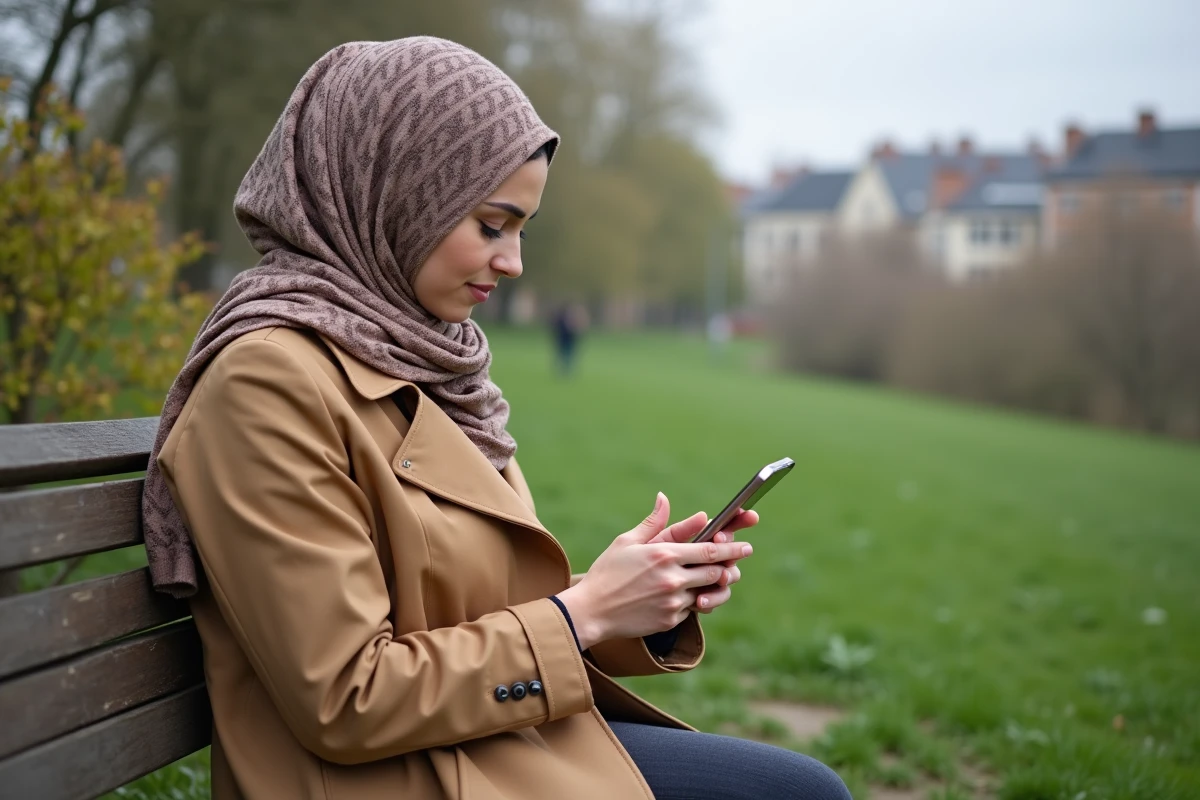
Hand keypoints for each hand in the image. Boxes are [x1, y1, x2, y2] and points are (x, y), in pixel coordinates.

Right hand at [555, 493, 754, 649]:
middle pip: (716, 572)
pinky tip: (682, 596)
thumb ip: (654, 522)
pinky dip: (691, 601)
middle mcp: (673, 579)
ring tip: (710, 581)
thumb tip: (665, 498)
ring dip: (712, 587)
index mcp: (664, 554)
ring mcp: (673, 602)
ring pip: (707, 593)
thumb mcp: (627, 542)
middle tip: (734, 564)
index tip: (746, 545)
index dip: (732, 548)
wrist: (591, 611)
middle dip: (728, 567)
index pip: (710, 550)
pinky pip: (690, 609)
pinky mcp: (669, 621)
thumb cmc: (607, 572)